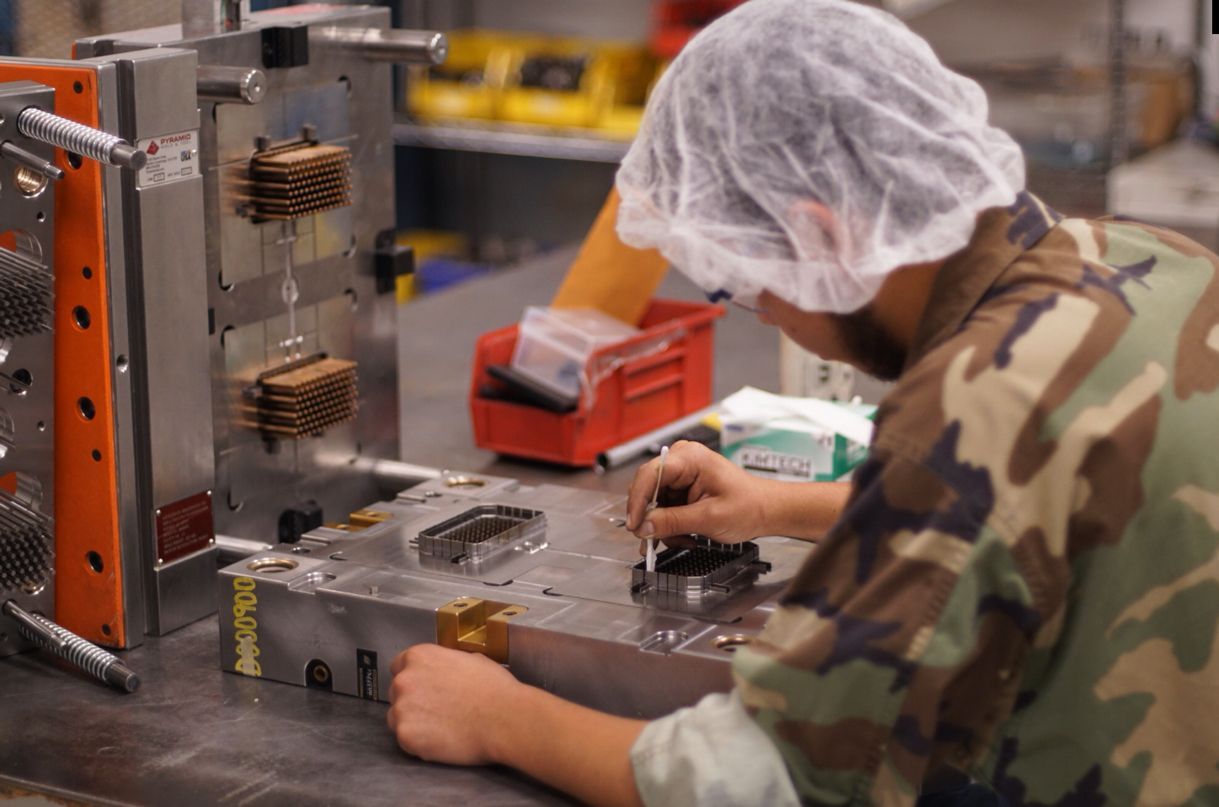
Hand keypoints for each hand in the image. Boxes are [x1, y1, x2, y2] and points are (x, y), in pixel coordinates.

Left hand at [386, 644, 521, 764]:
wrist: (503, 718)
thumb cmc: (494, 688)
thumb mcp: (470, 659)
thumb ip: (446, 663)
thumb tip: (445, 671)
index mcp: (419, 656)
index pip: (399, 666)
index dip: (413, 678)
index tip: (423, 688)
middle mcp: (404, 680)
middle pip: (396, 692)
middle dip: (412, 700)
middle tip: (436, 711)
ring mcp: (402, 709)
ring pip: (396, 718)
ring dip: (412, 722)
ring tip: (440, 728)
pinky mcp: (406, 736)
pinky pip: (405, 740)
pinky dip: (418, 743)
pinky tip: (440, 740)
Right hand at [624, 440, 768, 543]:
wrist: (767, 510)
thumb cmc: (749, 506)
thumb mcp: (709, 518)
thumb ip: (673, 522)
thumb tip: (643, 527)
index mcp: (690, 458)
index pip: (650, 474)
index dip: (637, 501)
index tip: (634, 525)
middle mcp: (682, 461)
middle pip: (648, 488)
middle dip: (651, 518)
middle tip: (652, 541)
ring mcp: (682, 474)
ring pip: (654, 502)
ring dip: (663, 526)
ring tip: (683, 540)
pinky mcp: (683, 487)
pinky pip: (664, 507)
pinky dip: (670, 525)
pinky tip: (685, 535)